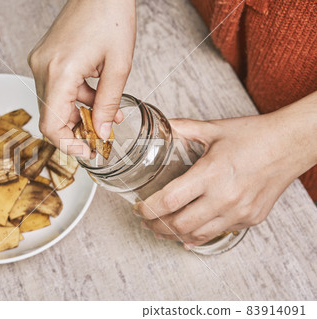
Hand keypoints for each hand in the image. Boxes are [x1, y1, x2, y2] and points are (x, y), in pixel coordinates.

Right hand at [28, 0, 135, 156]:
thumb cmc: (111, 17)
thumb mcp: (118, 67)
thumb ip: (108, 104)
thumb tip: (102, 132)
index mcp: (59, 72)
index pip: (51, 125)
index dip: (68, 144)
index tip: (86, 151)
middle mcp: (43, 68)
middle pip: (51, 117)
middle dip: (76, 130)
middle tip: (99, 136)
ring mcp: (41, 62)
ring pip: (55, 104)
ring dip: (79, 114)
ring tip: (107, 115)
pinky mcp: (45, 58)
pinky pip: (57, 88)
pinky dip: (76, 99)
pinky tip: (98, 98)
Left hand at [133, 95, 316, 249]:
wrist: (291, 144)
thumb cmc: (254, 135)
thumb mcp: (214, 129)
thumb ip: (183, 128)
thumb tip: (163, 126)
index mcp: (211, 173)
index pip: (169, 201)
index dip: (147, 209)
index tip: (138, 208)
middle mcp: (225, 197)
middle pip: (179, 224)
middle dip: (156, 225)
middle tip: (146, 220)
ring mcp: (239, 211)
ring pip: (197, 235)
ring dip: (174, 235)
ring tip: (161, 229)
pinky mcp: (251, 218)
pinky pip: (218, 234)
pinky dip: (198, 236)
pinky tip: (187, 234)